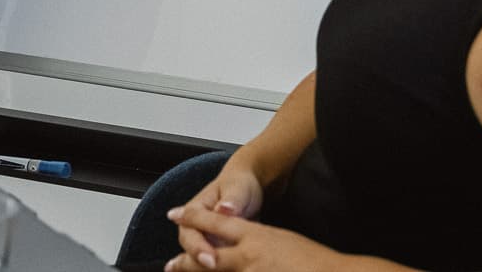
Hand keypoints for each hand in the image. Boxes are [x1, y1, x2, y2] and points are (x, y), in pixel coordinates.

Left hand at [167, 205, 339, 271]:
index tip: (175, 214)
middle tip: (170, 264)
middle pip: (206, 255)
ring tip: (178, 270)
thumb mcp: (281, 239)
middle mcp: (247, 256)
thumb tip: (243, 241)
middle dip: (185, 260)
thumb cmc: (311, 259)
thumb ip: (257, 241)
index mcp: (254, 236)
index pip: (216, 222)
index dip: (193, 217)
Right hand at [170, 161, 264, 266]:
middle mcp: (195, 228)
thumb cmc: (240, 185)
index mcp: (194, 210)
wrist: (246, 188)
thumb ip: (232, 200)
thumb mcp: (238, 188)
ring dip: (211, 268)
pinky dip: (220, 267)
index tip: (211, 259)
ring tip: (226, 271)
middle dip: (202, 262)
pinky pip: (215, 263)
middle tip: (216, 268)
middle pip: (191, 252)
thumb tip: (223, 209)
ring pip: (201, 260)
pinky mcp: (216, 250)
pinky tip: (235, 269)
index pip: (190, 234)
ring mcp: (205, 240)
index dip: (198, 248)